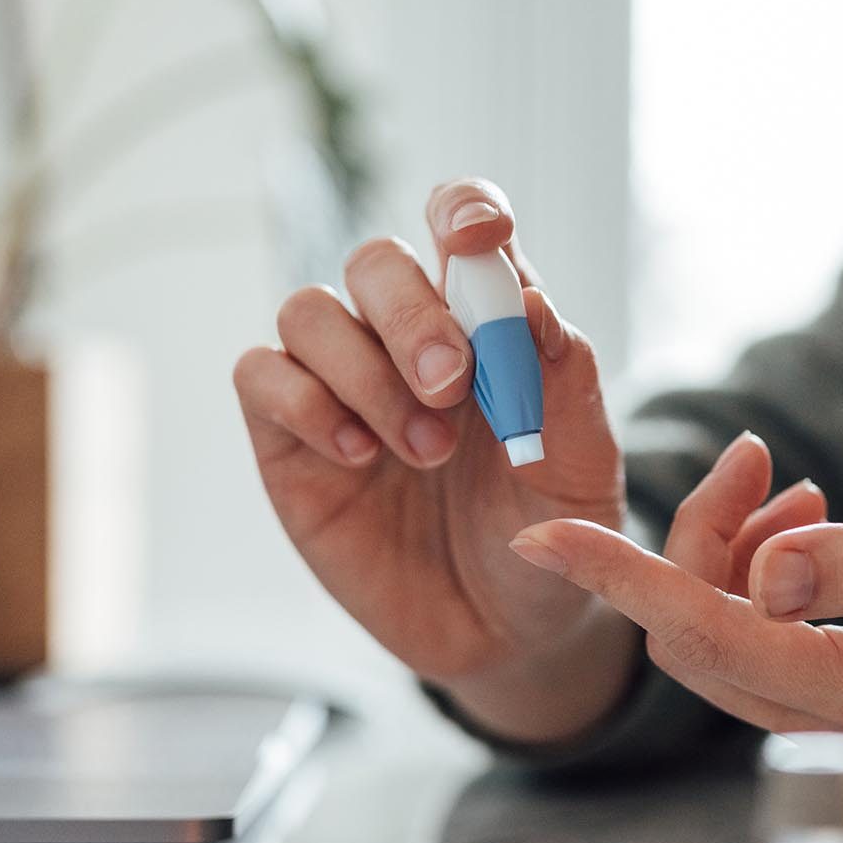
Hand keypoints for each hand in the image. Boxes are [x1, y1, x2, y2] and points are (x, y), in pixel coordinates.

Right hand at [234, 180, 826, 742]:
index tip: (479, 237)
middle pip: (375, 262)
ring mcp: (341, 386)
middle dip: (412, 314)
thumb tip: (531, 300)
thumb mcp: (583, 468)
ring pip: (310, 311)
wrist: (507, 631)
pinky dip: (305, 402)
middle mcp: (405, 338)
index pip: (459, 225)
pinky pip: (260, 376)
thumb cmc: (549, 532)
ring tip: (423, 450)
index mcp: (486, 322)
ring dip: (366, 372)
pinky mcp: (290, 441)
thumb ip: (567, 384)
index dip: (461, 211)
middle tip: (452, 386)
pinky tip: (360, 456)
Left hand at [507, 452, 842, 748]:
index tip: (542, 535)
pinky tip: (807, 519)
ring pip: (721, 638)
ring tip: (801, 489)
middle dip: (692, 546)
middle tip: (754, 459)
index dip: (622, 580)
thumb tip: (765, 577)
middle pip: (700, 643)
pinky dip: (754, 571)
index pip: (710, 638)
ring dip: (729, 554)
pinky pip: (755, 638)